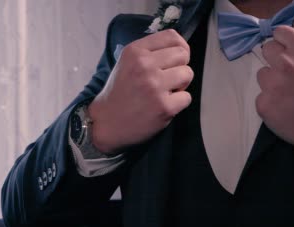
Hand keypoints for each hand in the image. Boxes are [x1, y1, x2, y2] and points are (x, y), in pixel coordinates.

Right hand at [88, 29, 192, 154]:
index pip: (172, 36)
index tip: (175, 60)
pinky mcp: (164, 107)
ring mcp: (155, 86)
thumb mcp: (127, 62)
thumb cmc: (120, 92)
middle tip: (166, 80)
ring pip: (188, 74)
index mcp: (135, 51)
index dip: (180, 48)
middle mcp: (144, 65)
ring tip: (165, 92)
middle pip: (183, 55)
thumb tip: (181, 50)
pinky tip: (163, 106)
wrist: (105, 123)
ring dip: (181, 85)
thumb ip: (150, 53)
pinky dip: (178, 103)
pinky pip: (187, 97)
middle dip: (179, 67)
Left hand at [256, 19, 293, 145]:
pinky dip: (269, 102)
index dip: (282, 42)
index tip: (286, 49)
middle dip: (274, 59)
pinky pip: (260, 97)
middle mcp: (285, 63)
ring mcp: (272, 84)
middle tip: (287, 73)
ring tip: (287, 94)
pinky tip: (283, 109)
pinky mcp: (264, 104)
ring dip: (271, 82)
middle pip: (266, 50)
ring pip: (262, 75)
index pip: (279, 33)